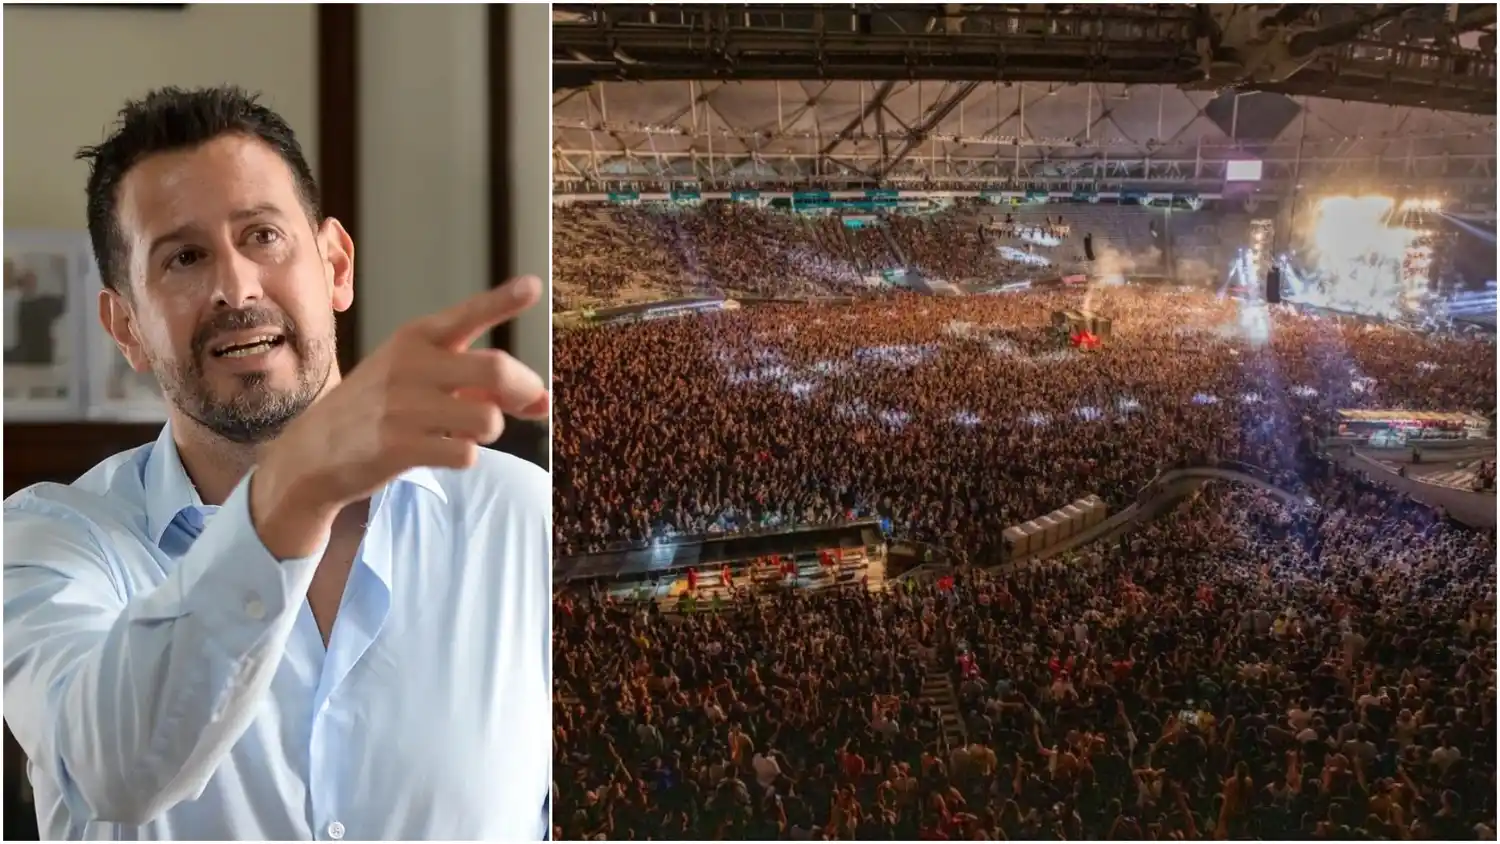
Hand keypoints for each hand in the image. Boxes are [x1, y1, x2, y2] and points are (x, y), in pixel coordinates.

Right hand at [253, 276, 547, 555]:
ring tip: (463, 430)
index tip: (533, 286)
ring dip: (488, 430)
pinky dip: (463, 456)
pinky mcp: (398, 445)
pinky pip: (465, 453)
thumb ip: (481, 384)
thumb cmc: (380, 408)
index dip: (503, 301)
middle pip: (498, 370)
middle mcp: (410, 364)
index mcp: (416, 338)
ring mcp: (402, 405)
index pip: (467, 315)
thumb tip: (543, 401)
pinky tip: (439, 451)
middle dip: (524, 390)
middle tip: (530, 404)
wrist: (314, 452)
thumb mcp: (420, 379)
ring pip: (489, 419)